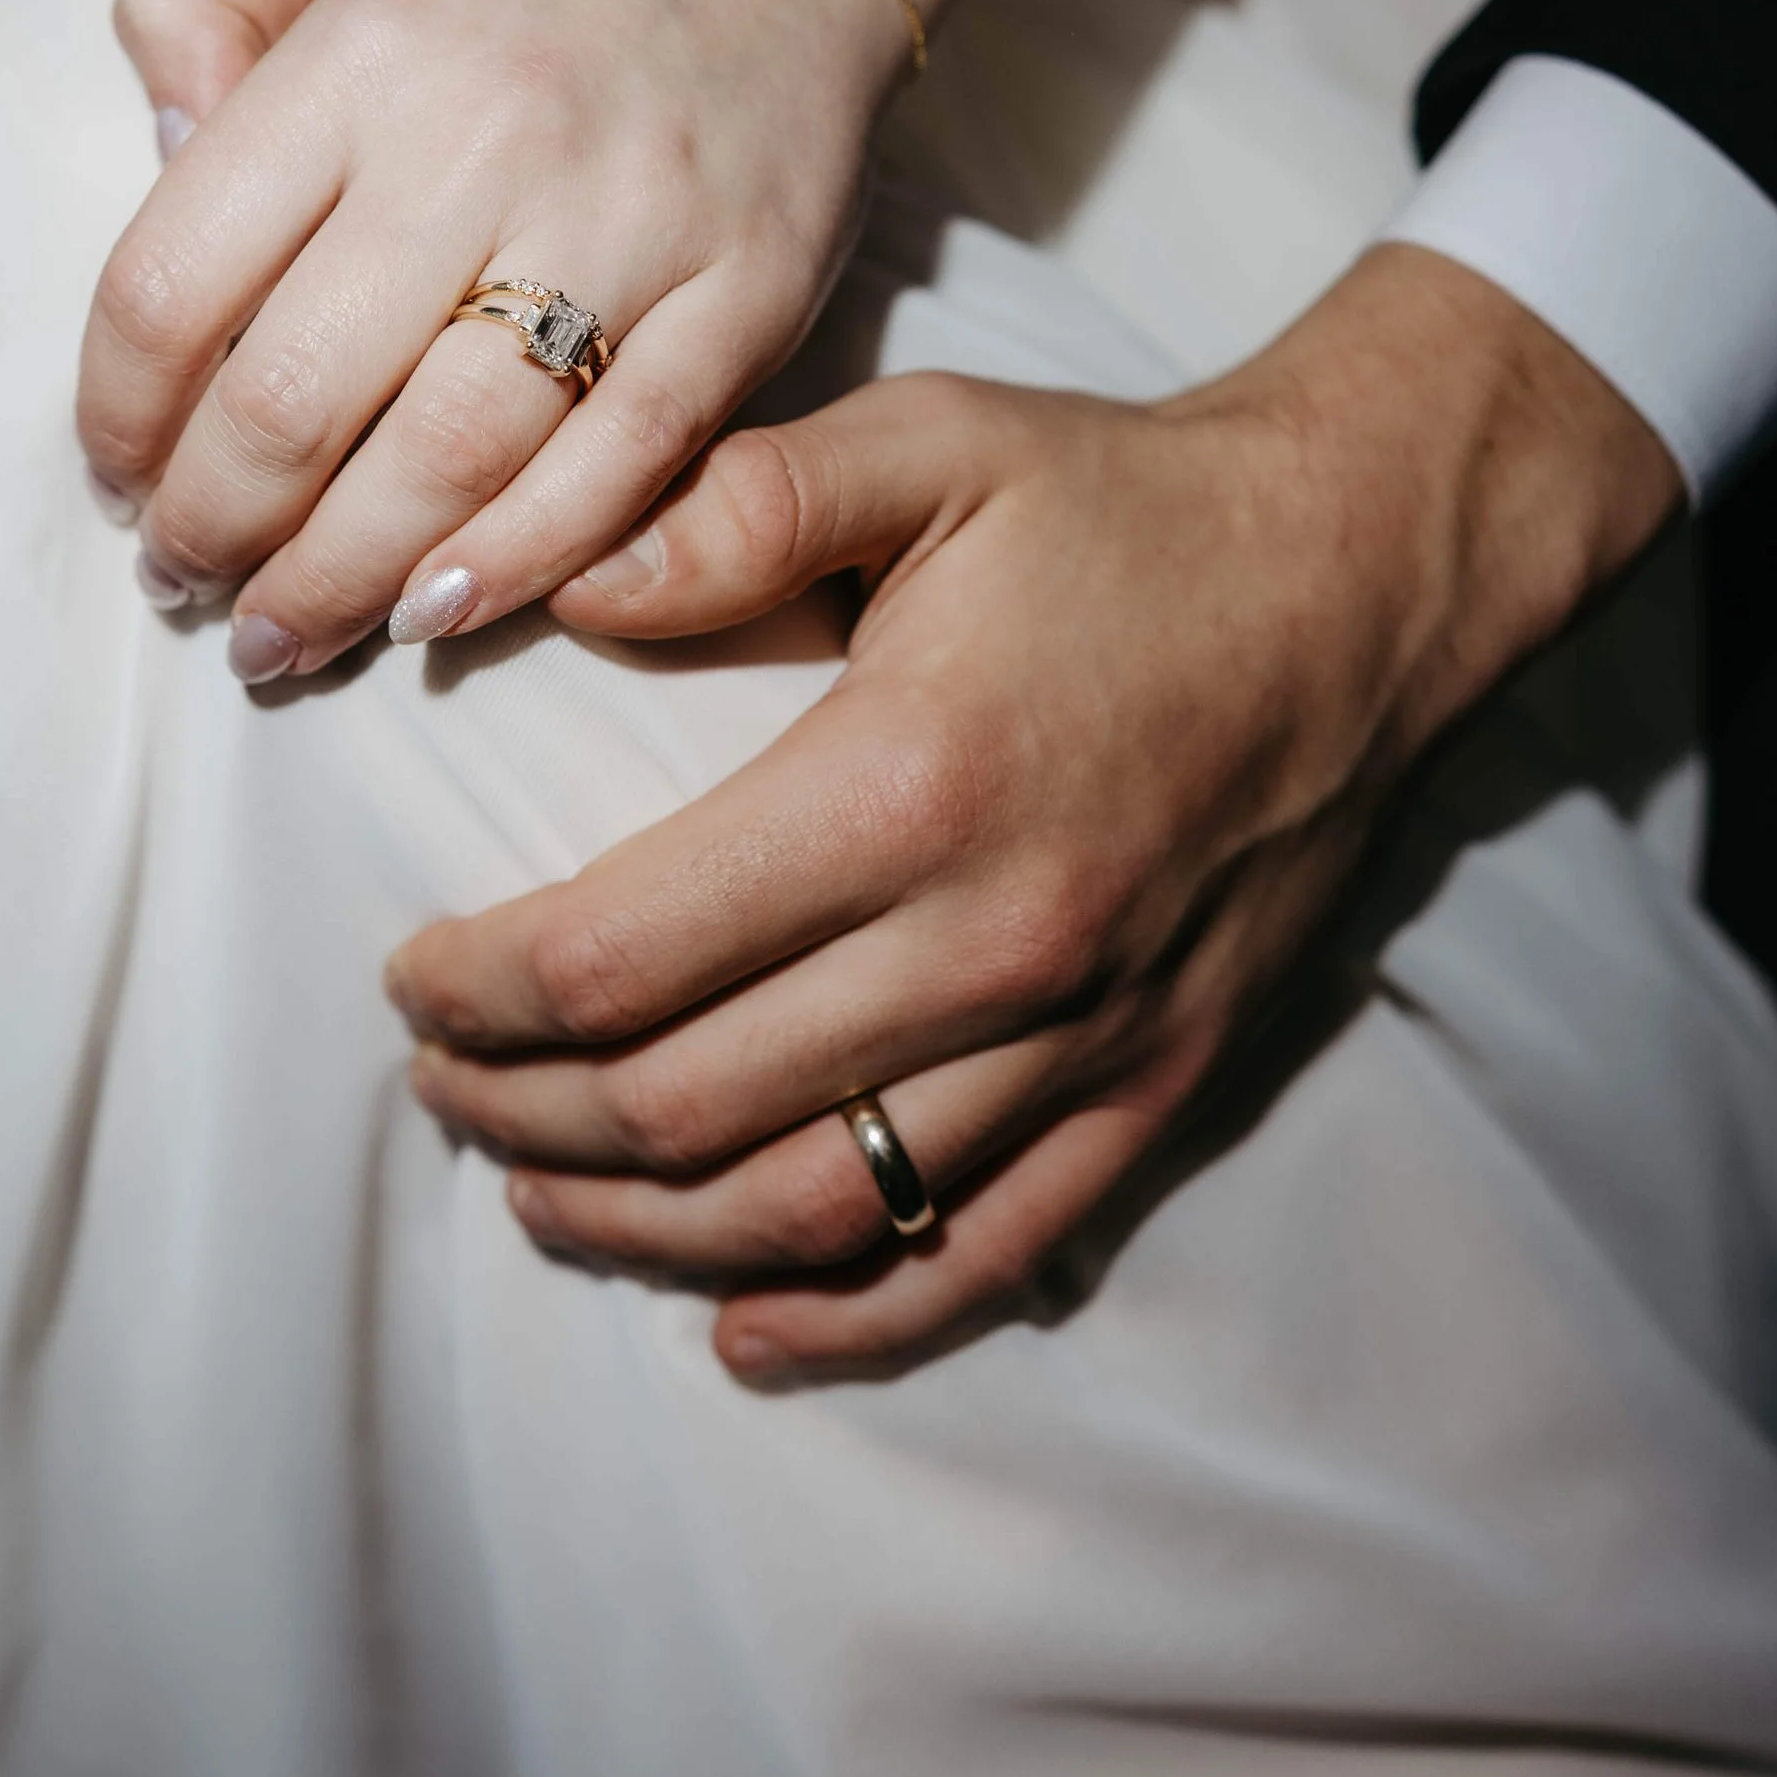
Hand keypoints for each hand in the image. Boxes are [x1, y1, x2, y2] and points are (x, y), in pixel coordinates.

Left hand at [75, 0, 923, 678]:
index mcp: (364, 47)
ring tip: (281, 635)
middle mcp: (485, 136)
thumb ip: (193, 2)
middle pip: (295, 398)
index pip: (175, 279)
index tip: (117, 478)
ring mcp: (626, 226)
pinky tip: (428, 613)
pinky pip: (612, 471)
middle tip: (184, 583)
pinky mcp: (739, 299)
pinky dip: (512, 564)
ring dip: (339, 579)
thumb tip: (158, 156)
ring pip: (446, 459)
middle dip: (213, 527)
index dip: (119, 416)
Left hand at [386, 251, 1681, 1375]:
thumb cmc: (1123, 508)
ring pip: (812, 1207)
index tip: (411, 978)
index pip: (617, 956)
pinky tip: (744, 1330)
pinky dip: (853, 1317)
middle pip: (685, 1104)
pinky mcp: (1153, 1088)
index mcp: (907, 783)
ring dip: (644, 1229)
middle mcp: (992, 942)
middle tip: (443, 1086)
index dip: (478, 994)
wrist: (1365, 578)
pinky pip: (985, 1253)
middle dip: (522, 1118)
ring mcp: (1081, 1037)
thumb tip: (555, 584)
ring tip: (539, 1198)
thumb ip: (733, 504)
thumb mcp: (926, 445)